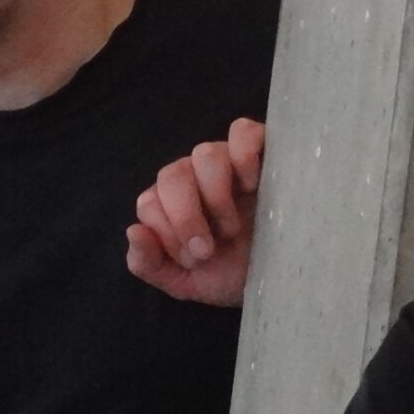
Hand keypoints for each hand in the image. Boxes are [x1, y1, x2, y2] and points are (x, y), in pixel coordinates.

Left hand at [127, 117, 263, 306]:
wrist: (279, 278)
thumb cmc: (228, 274)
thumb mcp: (183, 282)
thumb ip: (148, 263)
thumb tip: (133, 230)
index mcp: (168, 204)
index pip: (149, 201)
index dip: (166, 231)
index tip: (194, 259)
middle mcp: (192, 177)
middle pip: (172, 175)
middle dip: (186, 217)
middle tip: (208, 250)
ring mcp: (227, 162)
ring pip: (205, 154)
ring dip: (216, 195)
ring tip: (234, 227)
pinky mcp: (262, 152)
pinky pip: (244, 132)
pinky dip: (245, 155)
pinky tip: (253, 186)